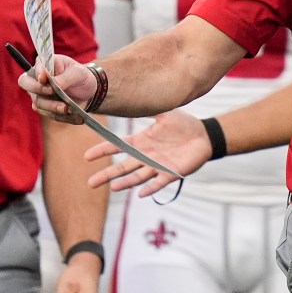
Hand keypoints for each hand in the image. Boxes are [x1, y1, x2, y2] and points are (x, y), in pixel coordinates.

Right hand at [17, 54, 95, 123]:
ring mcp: (39, 95)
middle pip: (26, 85)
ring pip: (38, 103)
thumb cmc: (81, 75)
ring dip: (52, 107)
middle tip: (52, 92)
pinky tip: (76, 117)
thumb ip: (65, 78)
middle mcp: (37, 80)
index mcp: (45, 65)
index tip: (44, 79)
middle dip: (38, 90)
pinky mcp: (46, 108)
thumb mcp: (78, 73)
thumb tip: (53, 85)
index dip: (37, 74)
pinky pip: (50, 115)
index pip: (34, 69)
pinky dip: (63, 117)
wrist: (90, 90)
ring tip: (67, 108)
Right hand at [86, 108, 211, 196]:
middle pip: (123, 167)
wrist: (204, 135)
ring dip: (126, 182)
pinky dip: (151, 188)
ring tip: (113, 187)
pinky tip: (141, 193)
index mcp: (142, 142)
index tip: (87, 156)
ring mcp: (158, 166)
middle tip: (91, 183)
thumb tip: (131, 98)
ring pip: (138, 176)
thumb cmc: (184, 124)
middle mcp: (146, 156)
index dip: (103, 151)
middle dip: (107, 175)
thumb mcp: (165, 113)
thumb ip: (149, 110)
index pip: (118, 147)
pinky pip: (160, 182)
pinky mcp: (172, 173)